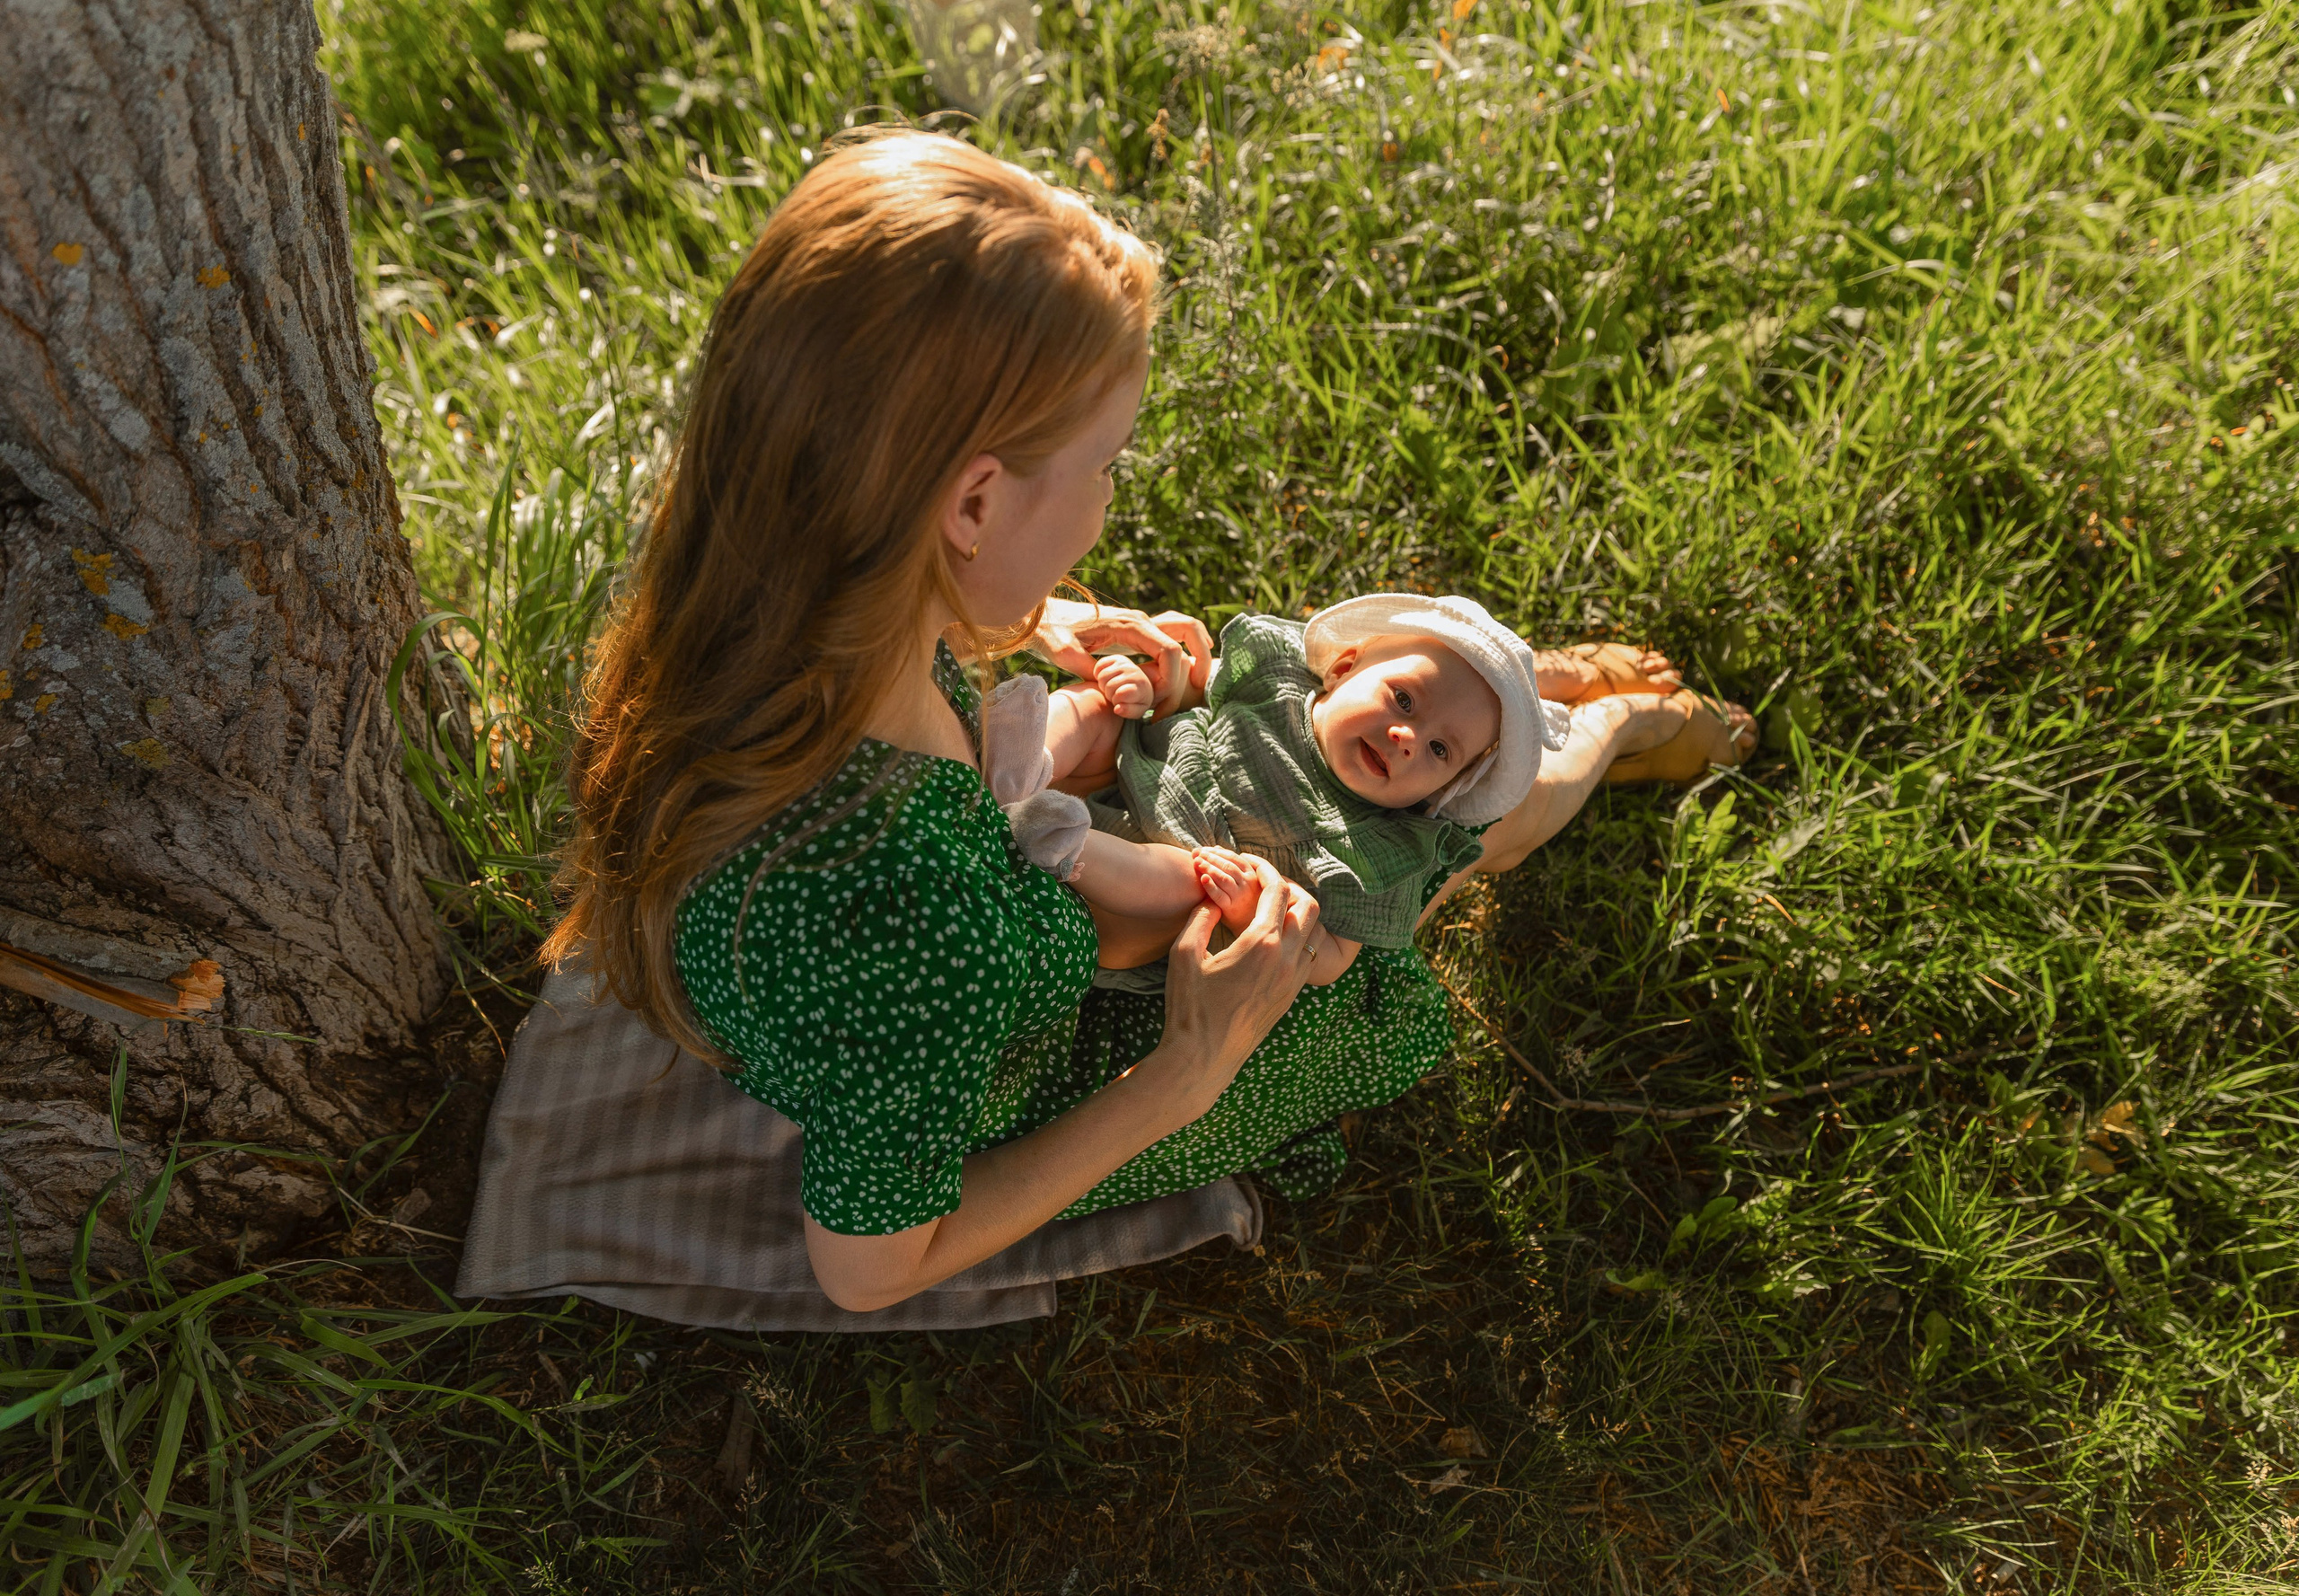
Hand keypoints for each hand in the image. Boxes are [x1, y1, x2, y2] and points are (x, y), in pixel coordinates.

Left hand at [1035, 598, 1214, 717]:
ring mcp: (1141, 623)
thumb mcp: (1063, 653)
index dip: (1172, 680)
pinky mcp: (1136, 630)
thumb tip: (1109, 685)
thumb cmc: (1051, 634)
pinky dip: (1186, 647)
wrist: (1044, 615)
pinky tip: (1187, 670)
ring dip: (1198, 650)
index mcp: (1128, 626)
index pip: (1168, 651)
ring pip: (1184, 628)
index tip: (1161, 702)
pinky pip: (1171, 635)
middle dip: (1199, 662)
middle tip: (1199, 690)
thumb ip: (1086, 667)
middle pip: (1187, 633)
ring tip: (1200, 680)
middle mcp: (1140, 621)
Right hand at [1093, 655, 1156, 719]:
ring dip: (1103, 685)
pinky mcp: (1117, 658)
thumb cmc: (1137, 701)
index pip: (1120, 694)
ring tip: (1112, 689)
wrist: (1139, 686)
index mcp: (1142, 685)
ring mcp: (1126, 663)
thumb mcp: (1136, 711)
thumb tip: (1117, 708)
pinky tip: (1107, 679)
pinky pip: (1099, 666)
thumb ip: (1128, 712)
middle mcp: (1135, 671)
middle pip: (1109, 686)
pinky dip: (1098, 674)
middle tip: (1115, 696)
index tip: (1120, 703)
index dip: (1116, 701)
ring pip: (1102, 676)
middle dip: (1109, 695)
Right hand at [1148, 855, 1319, 1128]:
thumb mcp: (1184, 954)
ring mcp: (1293, 980)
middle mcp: (1286, 959)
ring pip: (1314, 933)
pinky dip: (1298, 940)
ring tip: (1269, 911)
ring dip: (1297, 915)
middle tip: (1264, 886)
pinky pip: (1307, 958)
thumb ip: (1200, 917)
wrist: (1203, 1057)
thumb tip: (1213, 899)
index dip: (1265, 869)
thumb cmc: (1189, 1007)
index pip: (1277, 890)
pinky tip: (1271, 942)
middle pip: (1309, 907)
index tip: (1250, 862)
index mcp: (1262, 943)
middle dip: (1290, 889)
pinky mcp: (1291, 997)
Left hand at [1191, 845, 1265, 933]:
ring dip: (1209, 868)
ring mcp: (1240, 896)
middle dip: (1210, 857)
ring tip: (1196, 862)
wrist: (1248, 925)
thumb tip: (1216, 847)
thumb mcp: (1242, 880)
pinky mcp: (1231, 908)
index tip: (1203, 849)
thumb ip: (1232, 864)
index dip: (1217, 852)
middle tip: (1196, 854)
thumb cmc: (1243, 899)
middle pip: (1227, 865)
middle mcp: (1248, 884)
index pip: (1233, 857)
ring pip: (1224, 878)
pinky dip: (1211, 886)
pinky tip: (1202, 879)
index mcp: (1251, 874)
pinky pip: (1219, 895)